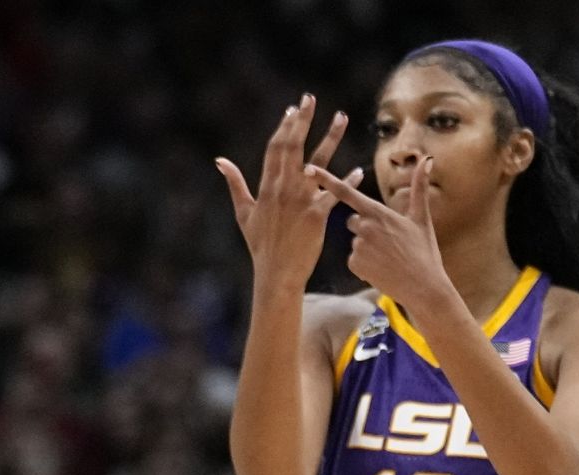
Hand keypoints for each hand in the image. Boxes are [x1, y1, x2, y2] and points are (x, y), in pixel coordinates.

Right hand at [216, 94, 363, 289]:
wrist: (276, 272)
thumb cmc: (260, 244)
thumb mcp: (243, 212)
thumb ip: (234, 183)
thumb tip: (220, 161)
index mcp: (266, 186)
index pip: (275, 148)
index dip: (284, 127)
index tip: (292, 110)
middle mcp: (283, 188)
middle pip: (294, 146)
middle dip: (302, 120)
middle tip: (310, 99)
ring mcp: (301, 200)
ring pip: (318, 162)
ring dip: (331, 137)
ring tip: (341, 117)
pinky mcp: (317, 215)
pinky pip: (335, 194)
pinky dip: (347, 181)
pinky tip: (358, 170)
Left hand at [308, 156, 450, 310]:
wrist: (422, 287)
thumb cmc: (424, 252)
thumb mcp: (421, 218)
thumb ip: (419, 187)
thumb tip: (427, 159)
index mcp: (378, 212)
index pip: (346, 192)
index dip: (326, 180)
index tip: (308, 169)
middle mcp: (364, 226)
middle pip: (352, 220)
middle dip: (364, 228)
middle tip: (388, 241)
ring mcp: (358, 246)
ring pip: (355, 241)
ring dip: (367, 247)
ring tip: (388, 257)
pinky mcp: (354, 264)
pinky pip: (353, 259)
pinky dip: (364, 264)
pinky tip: (381, 268)